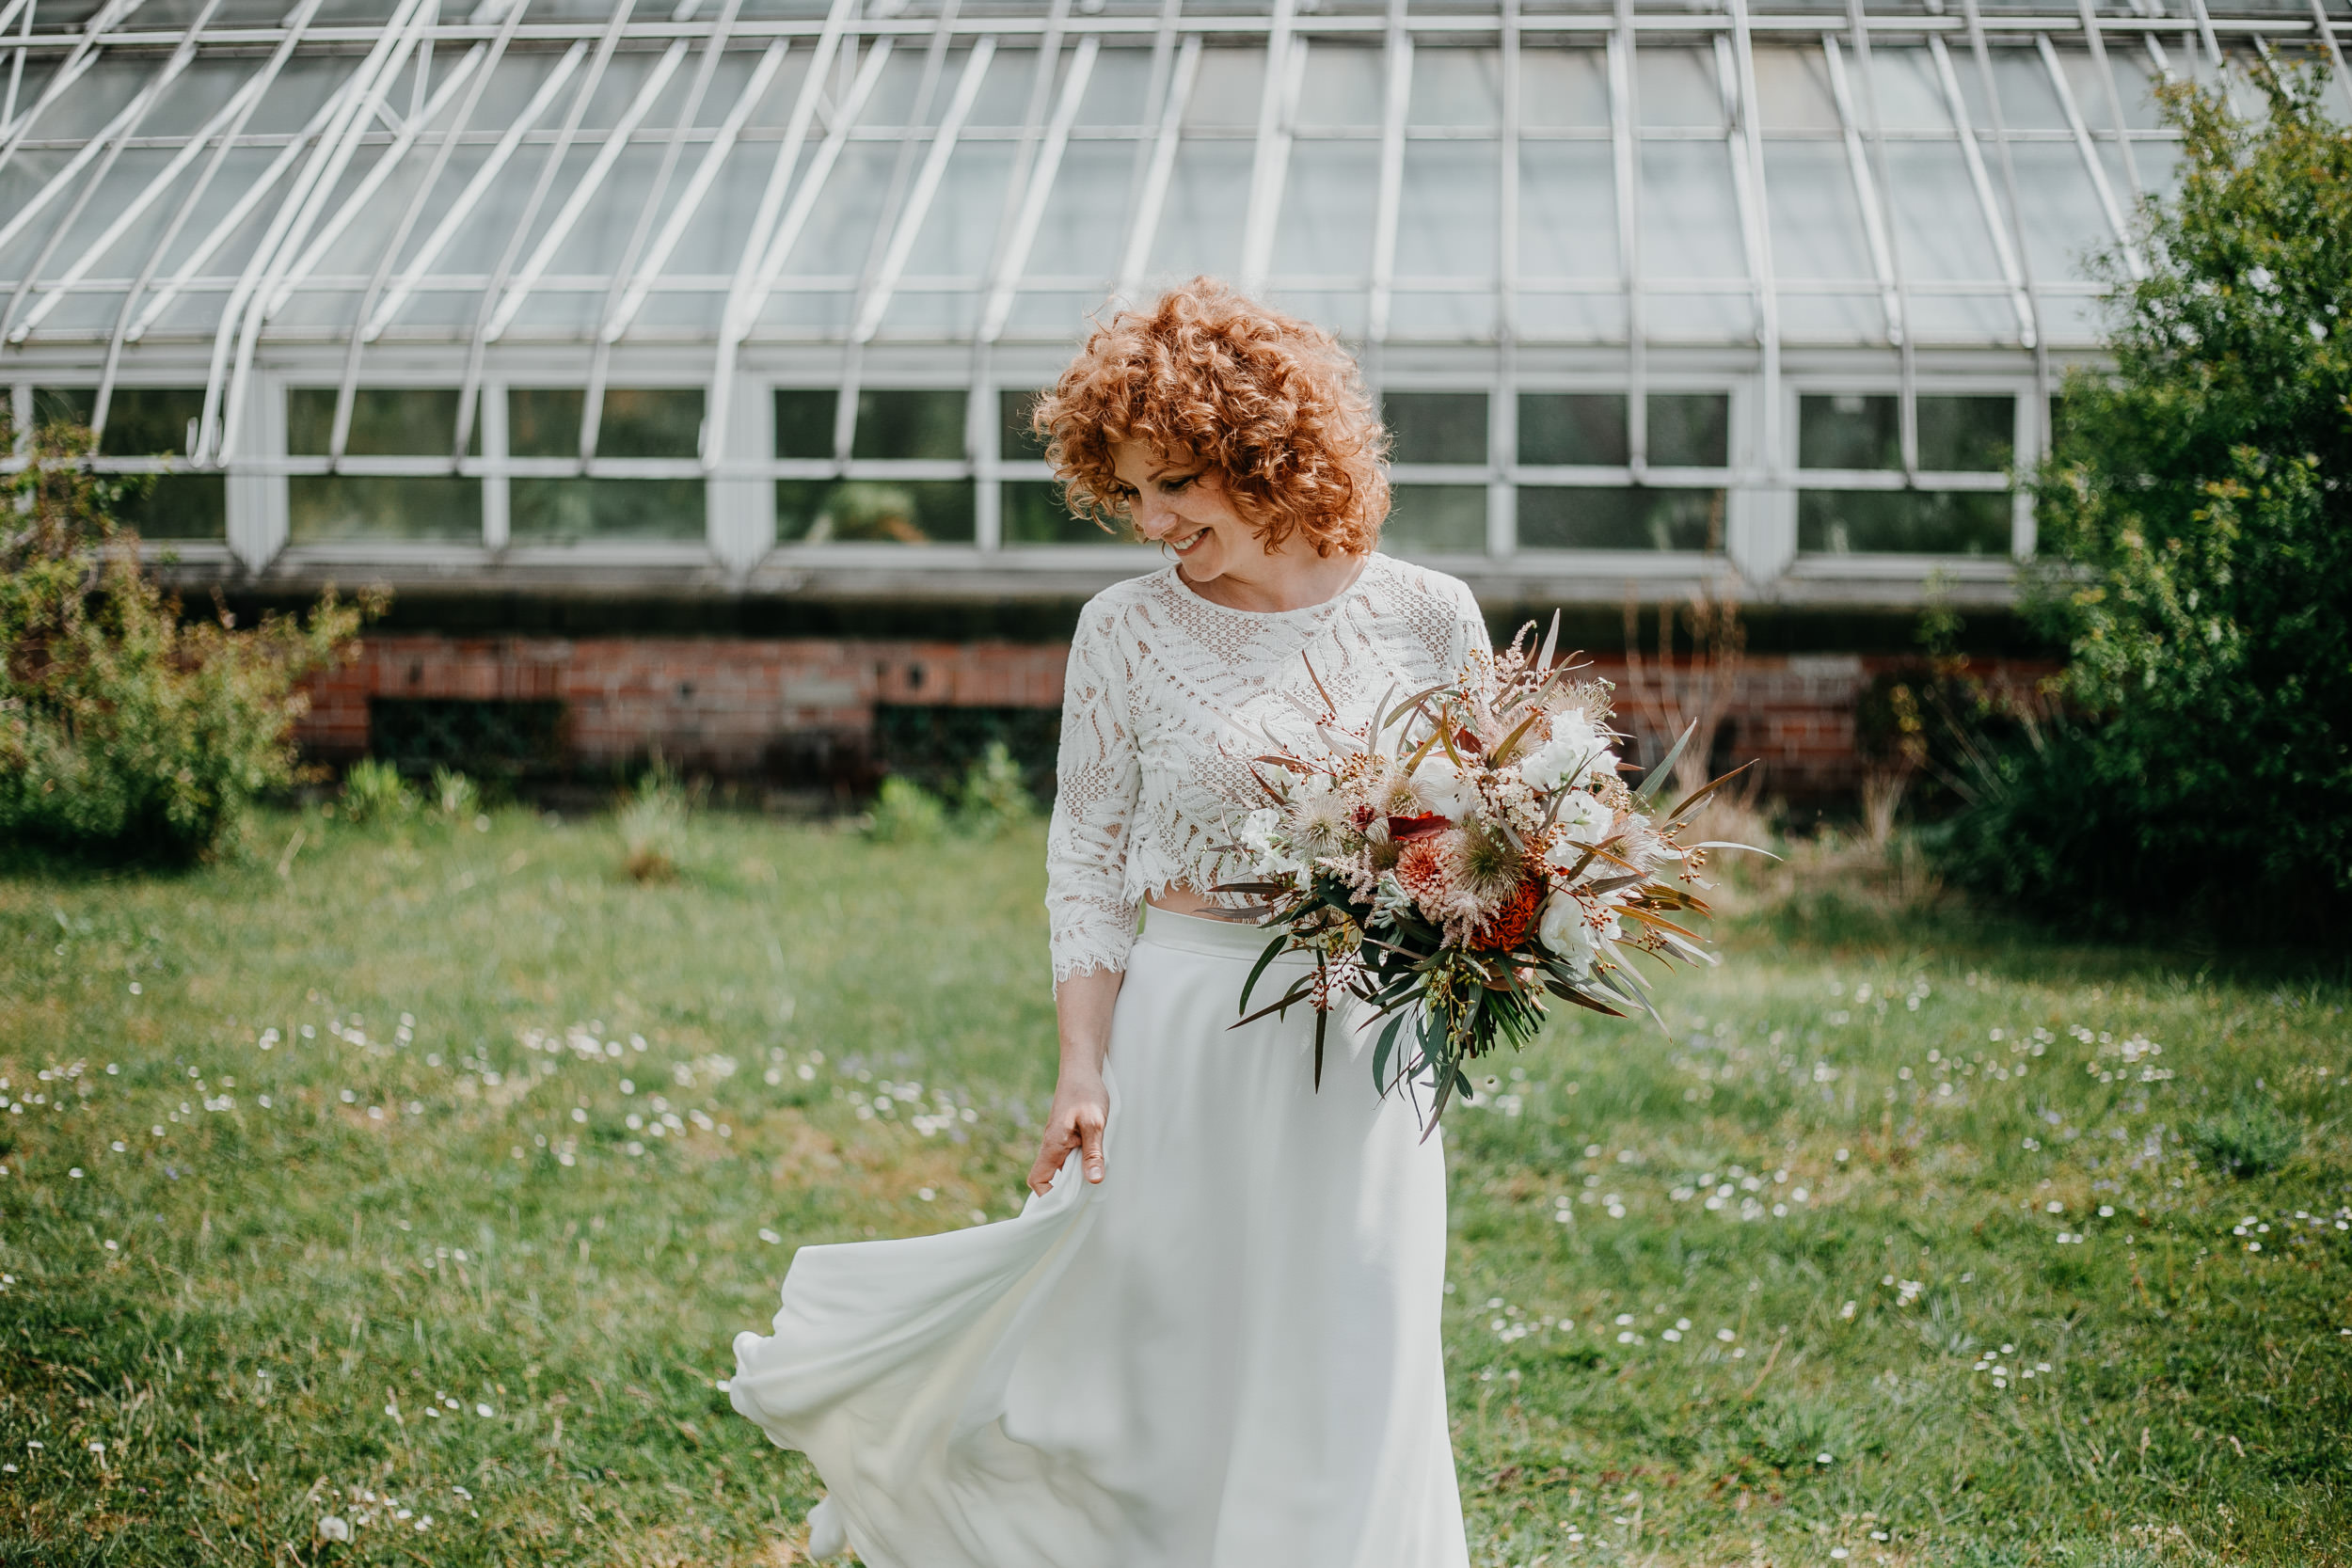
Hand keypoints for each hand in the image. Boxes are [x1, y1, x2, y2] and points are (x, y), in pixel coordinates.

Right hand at [1028, 1070, 1107, 1193]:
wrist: (1081, 1069)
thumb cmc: (1086, 1092)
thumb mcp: (1094, 1123)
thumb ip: (1093, 1152)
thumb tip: (1094, 1180)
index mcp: (1052, 1145)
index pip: (1038, 1180)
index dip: (1048, 1196)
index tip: (1068, 1202)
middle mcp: (1051, 1146)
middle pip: (1048, 1178)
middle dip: (1065, 1191)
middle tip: (1087, 1196)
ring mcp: (1057, 1141)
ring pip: (1060, 1168)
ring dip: (1075, 1177)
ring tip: (1094, 1179)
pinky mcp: (1066, 1135)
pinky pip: (1067, 1158)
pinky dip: (1079, 1164)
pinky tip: (1095, 1162)